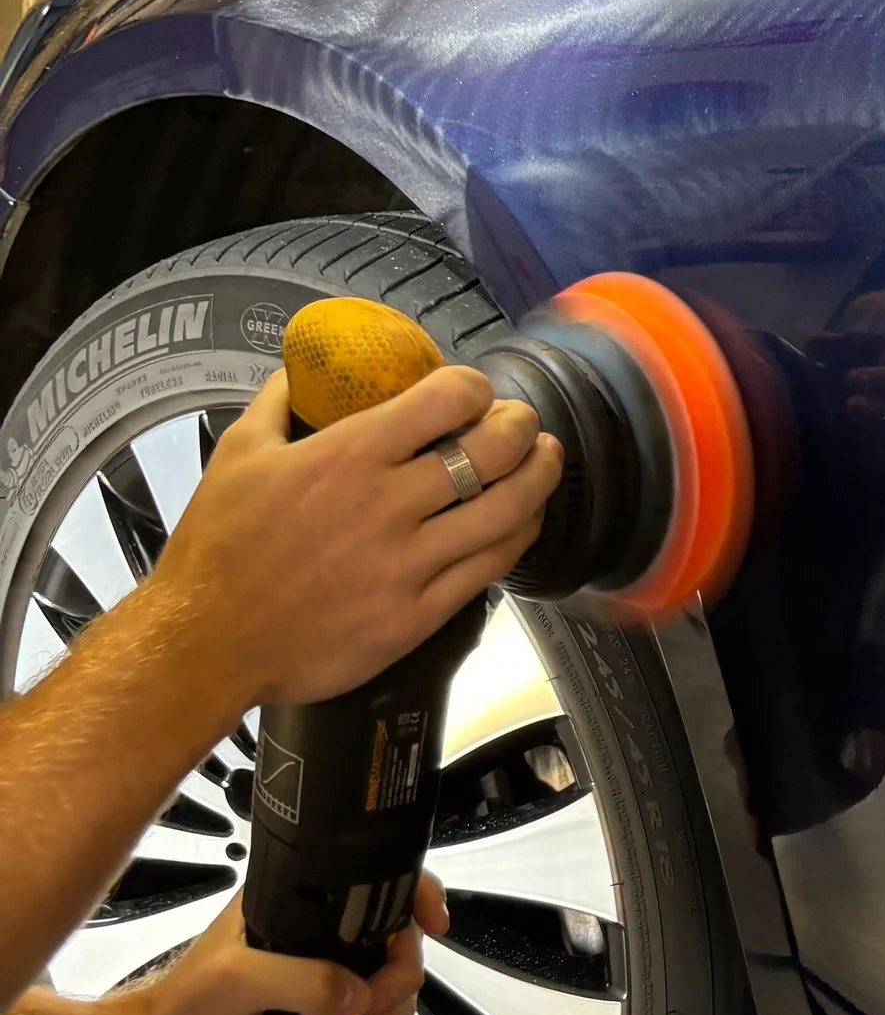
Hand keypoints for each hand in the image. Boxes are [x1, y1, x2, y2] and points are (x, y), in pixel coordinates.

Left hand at [90, 879, 444, 1014]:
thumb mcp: (237, 981)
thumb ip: (303, 980)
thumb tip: (360, 997)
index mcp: (296, 912)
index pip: (370, 890)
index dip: (413, 900)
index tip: (431, 926)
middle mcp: (316, 949)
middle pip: (394, 958)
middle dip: (394, 992)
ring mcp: (320, 996)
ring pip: (388, 1010)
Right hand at [148, 366, 562, 713]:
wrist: (208, 642)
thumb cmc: (218, 550)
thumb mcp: (237, 454)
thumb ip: (276, 404)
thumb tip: (298, 372)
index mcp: (350, 455)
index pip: (447, 400)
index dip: (475, 388)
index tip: (476, 391)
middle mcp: (390, 505)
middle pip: (493, 452)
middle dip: (521, 426)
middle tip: (523, 422)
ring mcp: (410, 563)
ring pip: (506, 512)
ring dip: (538, 479)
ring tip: (545, 460)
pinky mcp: (418, 614)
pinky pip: (488, 570)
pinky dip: (515, 539)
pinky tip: (521, 524)